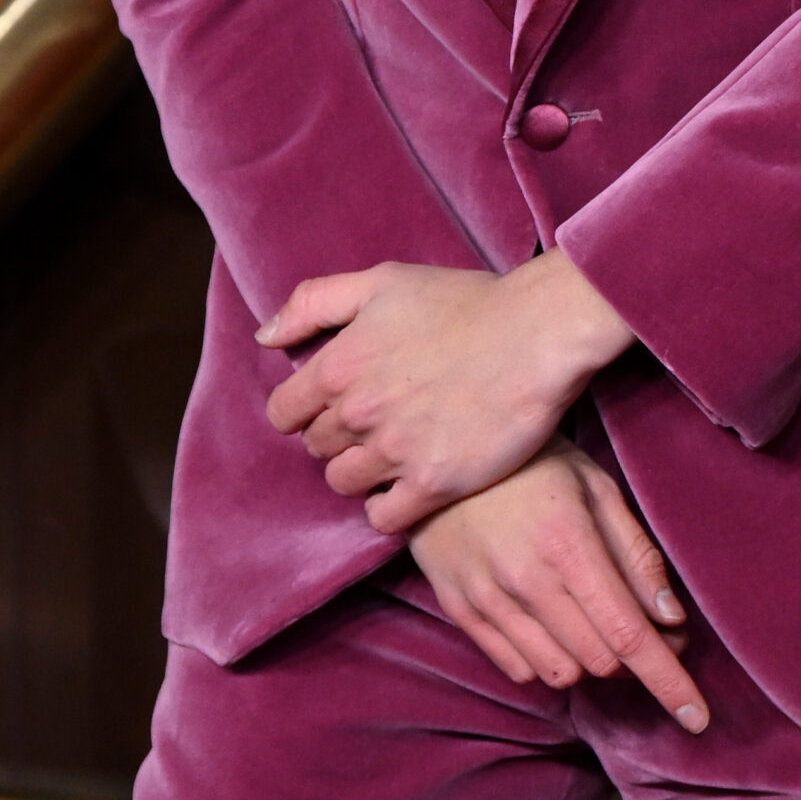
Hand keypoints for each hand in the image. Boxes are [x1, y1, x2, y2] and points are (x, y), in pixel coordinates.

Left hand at [257, 251, 634, 530]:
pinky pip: (383, 519)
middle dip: (337, 435)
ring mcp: (393, 453)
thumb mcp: (383, 280)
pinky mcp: (431, 485)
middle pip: (317, 448)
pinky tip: (409, 483)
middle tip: (375, 419)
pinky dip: (388, 506)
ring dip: (361, 471)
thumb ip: (314, 302)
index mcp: (339, 364)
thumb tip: (265, 337)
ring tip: (394, 450)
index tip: (333, 403)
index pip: (283, 413)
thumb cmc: (463, 301)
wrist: (535, 332)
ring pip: (344, 484)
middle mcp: (357, 413)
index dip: (304, 409)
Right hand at [408, 443, 708, 733]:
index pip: (628, 634)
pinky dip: (547, 658)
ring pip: (561, 672)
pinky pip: (519, 668)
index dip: (668, 680)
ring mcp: (487, 598)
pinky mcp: (460, 610)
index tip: (697, 718)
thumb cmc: (532, 460)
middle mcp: (525, 579)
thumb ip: (635, 553)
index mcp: (567, 541)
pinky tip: (551, 620)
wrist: (438, 444)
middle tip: (650, 626)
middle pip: (600, 660)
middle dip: (634, 656)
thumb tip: (672, 620)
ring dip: (590, 659)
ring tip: (593, 617)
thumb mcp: (595, 485)